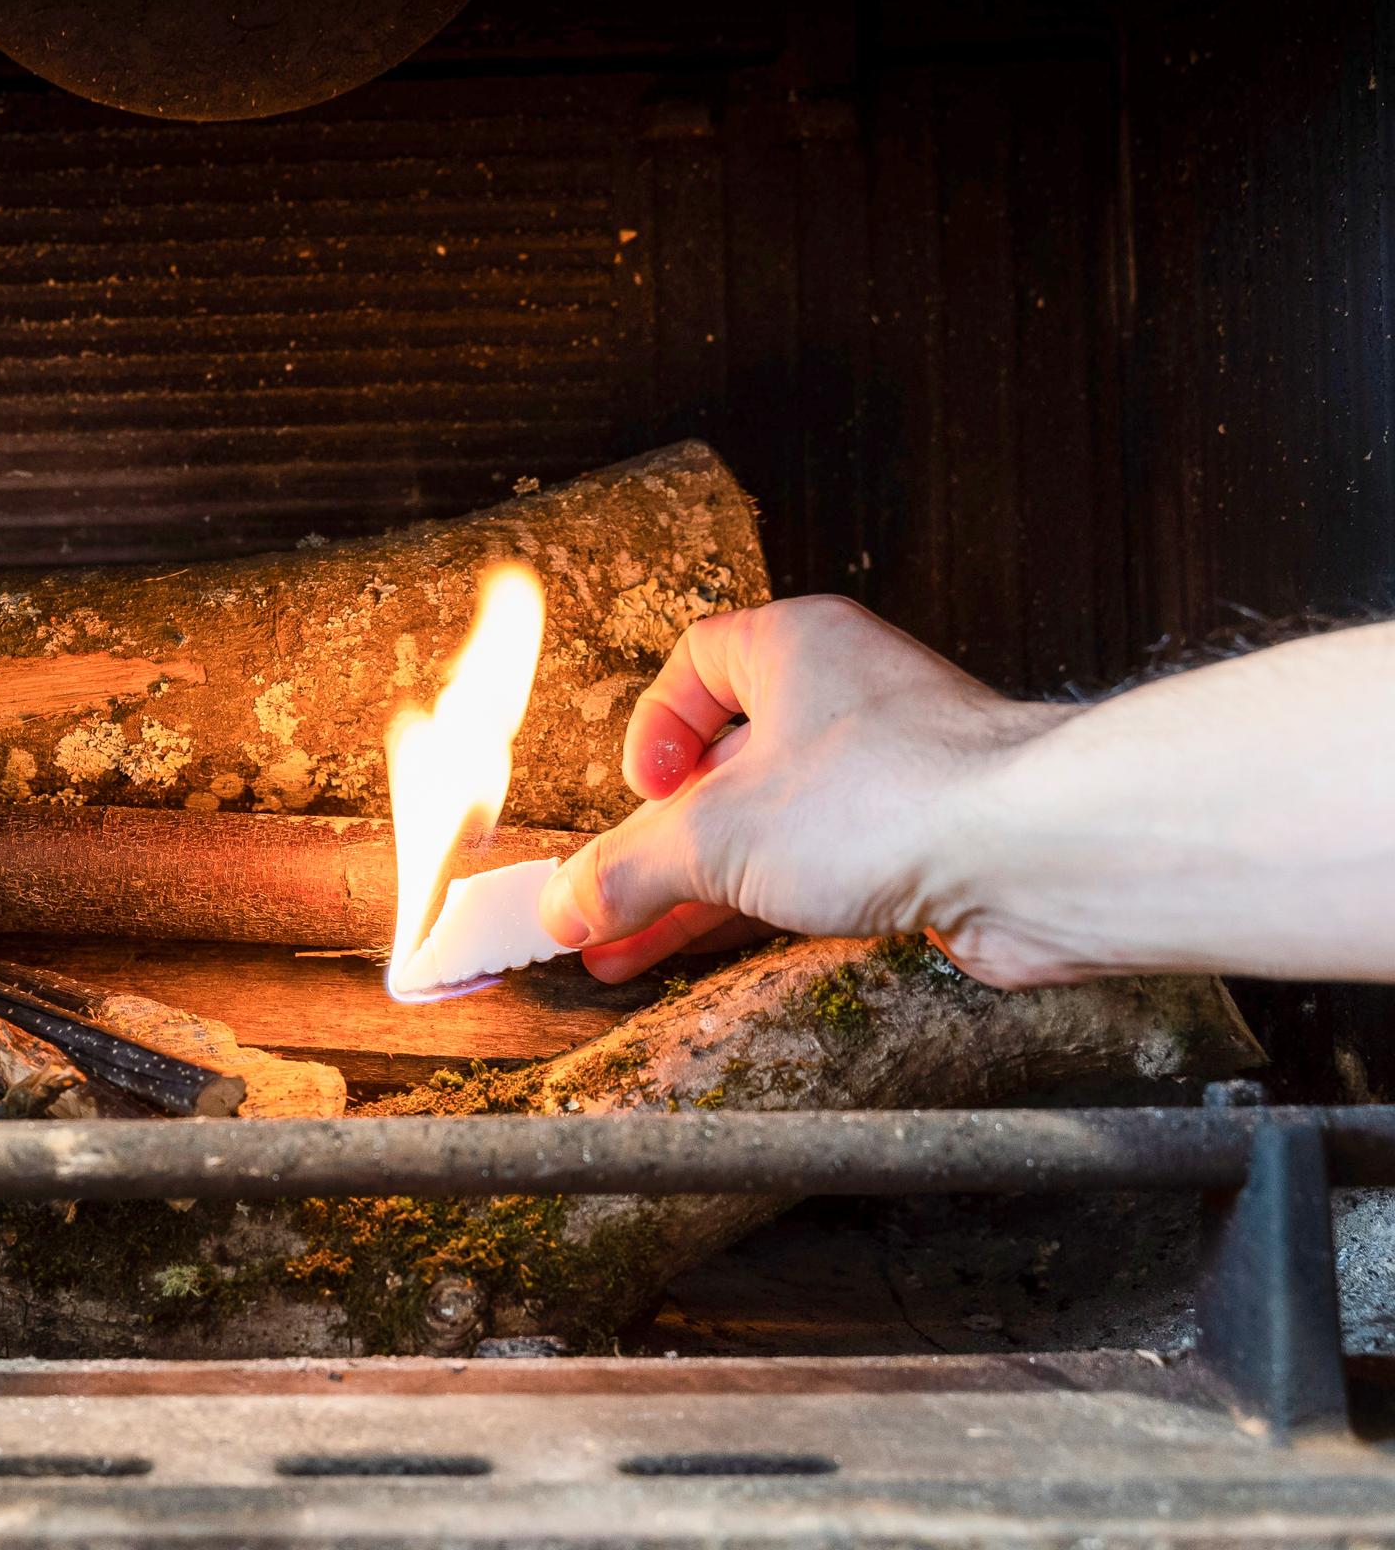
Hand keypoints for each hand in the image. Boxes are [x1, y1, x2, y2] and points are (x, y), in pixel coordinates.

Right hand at [539, 596, 1067, 983]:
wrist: (1038, 853)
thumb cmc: (893, 795)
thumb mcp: (719, 833)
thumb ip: (631, 870)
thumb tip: (564, 903)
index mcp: (793, 647)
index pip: (696, 663)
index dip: (654, 730)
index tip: (641, 796)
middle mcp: (841, 699)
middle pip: (722, 765)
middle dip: (658, 842)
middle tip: (604, 900)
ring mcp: (883, 774)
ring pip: (765, 829)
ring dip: (695, 890)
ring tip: (622, 952)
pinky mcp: (917, 844)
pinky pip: (813, 872)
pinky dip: (755, 910)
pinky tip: (701, 954)